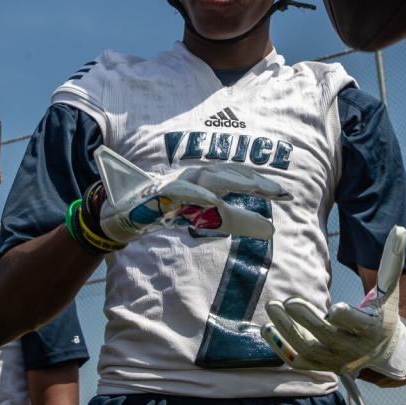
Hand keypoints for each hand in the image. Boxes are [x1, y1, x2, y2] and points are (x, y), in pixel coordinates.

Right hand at [72, 146, 288, 251]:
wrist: (119, 212)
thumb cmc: (166, 208)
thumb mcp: (205, 216)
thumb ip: (236, 220)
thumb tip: (270, 229)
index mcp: (206, 182)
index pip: (238, 178)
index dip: (262, 184)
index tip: (286, 194)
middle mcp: (194, 178)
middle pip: (229, 175)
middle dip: (255, 181)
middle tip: (281, 192)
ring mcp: (176, 183)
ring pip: (208, 179)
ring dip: (233, 184)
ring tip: (255, 193)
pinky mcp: (160, 194)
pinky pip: (182, 192)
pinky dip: (199, 195)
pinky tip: (215, 202)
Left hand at [261, 226, 405, 379]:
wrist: (383, 352)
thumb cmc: (383, 314)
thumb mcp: (389, 291)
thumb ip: (392, 261)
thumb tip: (399, 229)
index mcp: (372, 328)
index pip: (359, 323)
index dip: (346, 317)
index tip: (334, 307)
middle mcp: (354, 349)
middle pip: (327, 336)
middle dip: (307, 320)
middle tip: (289, 301)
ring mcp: (335, 360)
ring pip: (308, 350)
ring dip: (288, 331)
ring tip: (273, 306)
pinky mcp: (320, 365)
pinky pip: (297, 361)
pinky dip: (280, 348)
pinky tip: (266, 328)